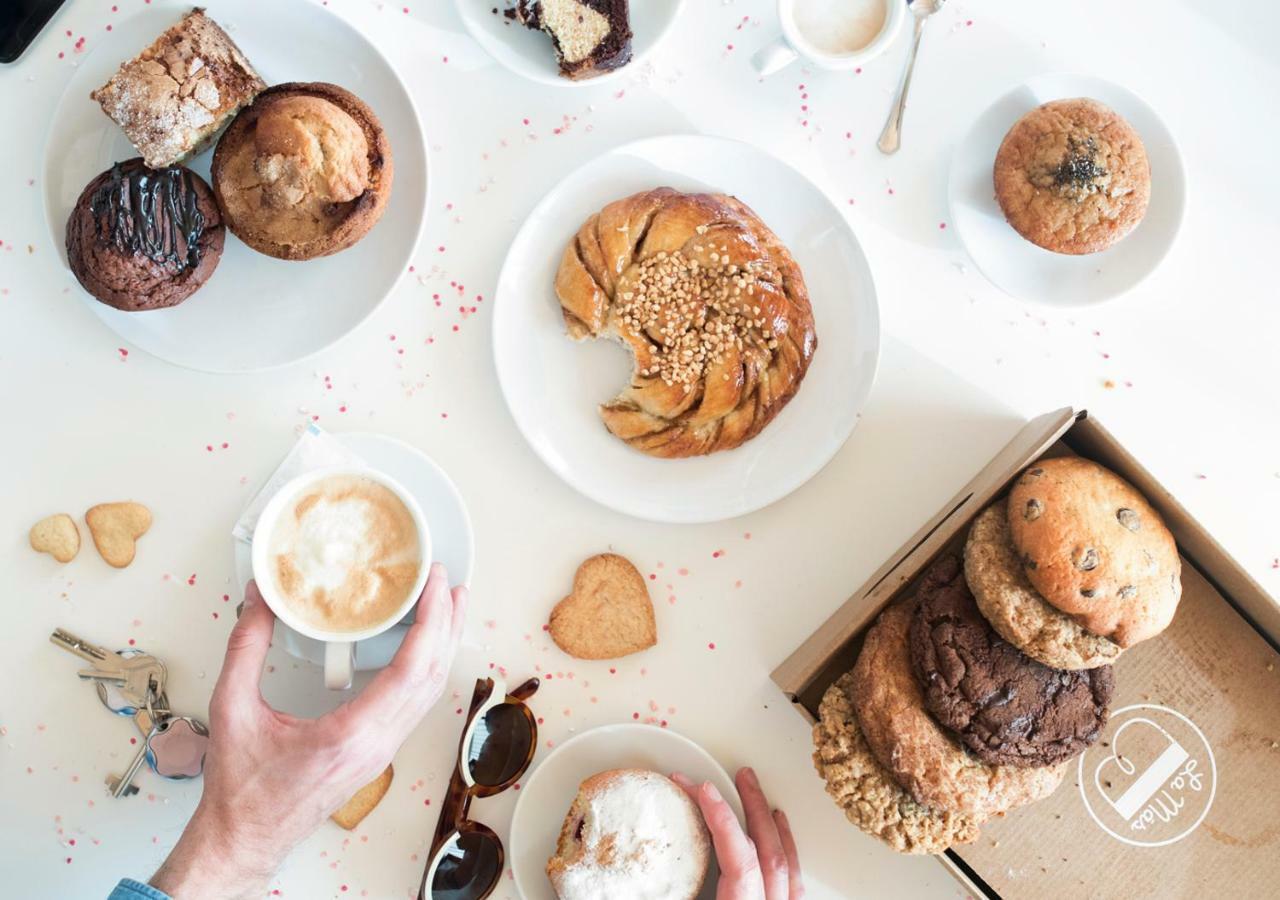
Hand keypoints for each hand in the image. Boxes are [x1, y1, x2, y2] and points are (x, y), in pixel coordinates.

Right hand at [150, 563, 467, 899]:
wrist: (245, 838)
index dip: (429, 621)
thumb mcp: (231, 709)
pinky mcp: (377, 752)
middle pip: (431, 677)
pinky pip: (415, 704)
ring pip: (429, 692)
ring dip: (442, 645)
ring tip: (448, 604)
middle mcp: (377, 744)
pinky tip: (425, 646)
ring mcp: (382, 751)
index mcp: (351, 735)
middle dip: (445, 623)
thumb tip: (257, 599)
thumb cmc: (242, 788)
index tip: (434, 584)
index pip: (410, 670)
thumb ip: (245, 649)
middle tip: (447, 581)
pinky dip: (427, 667)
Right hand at [672, 767, 803, 899]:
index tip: (705, 792)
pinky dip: (786, 851)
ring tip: (757, 795)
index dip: (723, 821)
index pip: (739, 862)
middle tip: (739, 779)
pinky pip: (794, 880)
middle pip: (768, 853)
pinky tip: (780, 836)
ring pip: (785, 863)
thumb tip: (646, 873)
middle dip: (753, 808)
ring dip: (770, 824)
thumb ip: (678, 891)